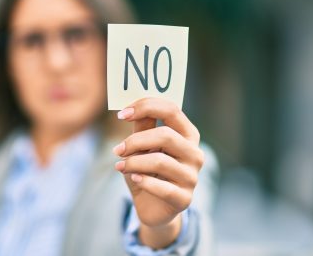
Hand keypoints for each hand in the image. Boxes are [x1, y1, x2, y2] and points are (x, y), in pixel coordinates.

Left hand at [112, 97, 203, 248]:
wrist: (152, 206)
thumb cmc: (147, 170)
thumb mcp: (142, 146)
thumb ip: (142, 126)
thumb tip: (131, 107)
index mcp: (188, 135)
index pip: (172, 110)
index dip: (146, 107)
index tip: (122, 114)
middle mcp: (195, 154)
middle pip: (166, 136)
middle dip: (136, 141)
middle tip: (117, 149)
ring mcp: (192, 177)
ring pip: (160, 162)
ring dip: (134, 163)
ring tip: (120, 166)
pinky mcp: (184, 199)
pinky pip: (162, 188)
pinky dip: (144, 182)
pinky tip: (134, 179)